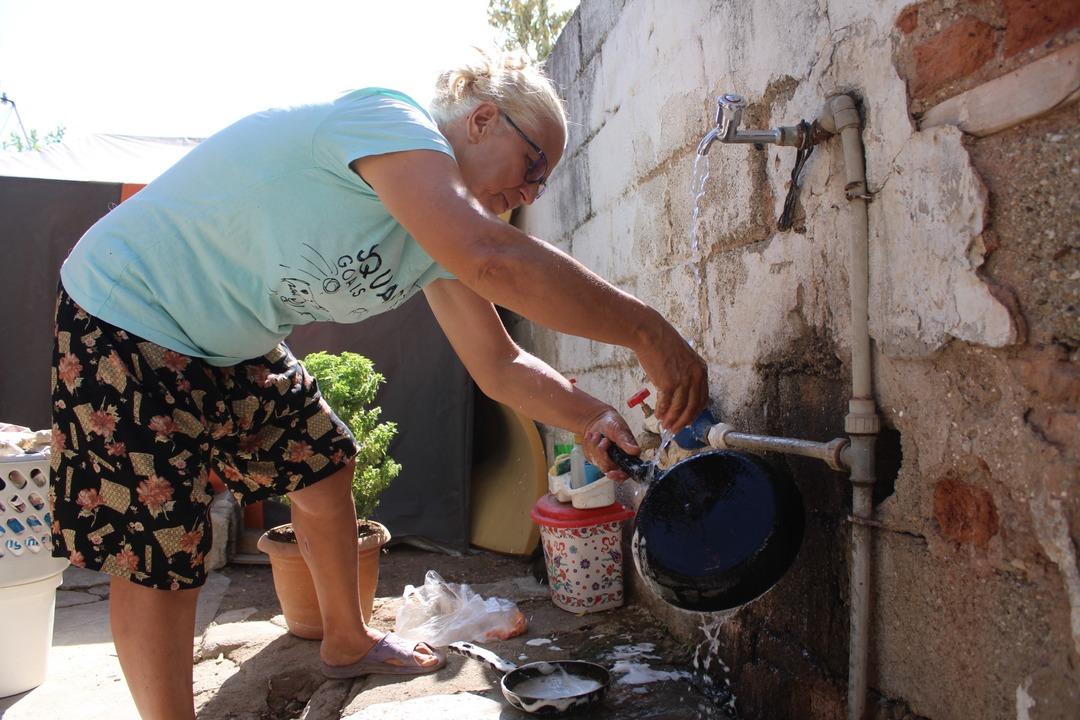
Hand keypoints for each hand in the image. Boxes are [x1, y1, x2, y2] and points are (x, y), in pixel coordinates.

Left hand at [582, 407, 637, 480]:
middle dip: (602, 453)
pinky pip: (588, 455)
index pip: (625, 473)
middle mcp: (617, 461)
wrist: (599, 419)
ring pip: (597, 462)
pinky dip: (588, 444)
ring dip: (594, 446)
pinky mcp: (594, 458)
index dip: (619, 476)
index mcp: (628, 456)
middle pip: (607, 468)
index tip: (611, 473)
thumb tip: (635, 451)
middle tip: (604, 440)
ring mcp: (605, 460)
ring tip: (598, 435)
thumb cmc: (613, 423)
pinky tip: (592, 437)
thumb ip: (626, 442)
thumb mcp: (620, 430)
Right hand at [633, 317, 708, 432]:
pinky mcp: (668, 383)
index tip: (688, 419)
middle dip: (684, 421)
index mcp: (701, 370)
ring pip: (680, 409)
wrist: (651, 334)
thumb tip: (681, 391)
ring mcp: (682, 381)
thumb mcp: (684, 358)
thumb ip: (686, 374)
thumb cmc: (663, 343)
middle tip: (677, 429)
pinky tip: (658, 416)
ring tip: (666, 426)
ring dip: (672, 420)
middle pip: (693, 407)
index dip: (695, 412)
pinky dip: (662, 412)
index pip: (703, 398)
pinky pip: (666, 404)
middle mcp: (695, 377)